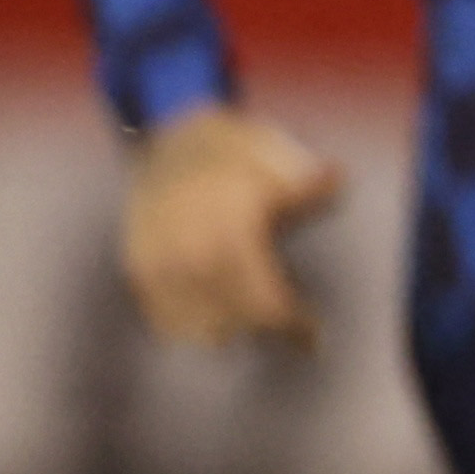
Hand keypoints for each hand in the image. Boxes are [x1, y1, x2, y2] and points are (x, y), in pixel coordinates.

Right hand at [122, 103, 343, 348]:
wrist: (165, 136)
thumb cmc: (231, 150)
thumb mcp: (273, 155)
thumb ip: (307, 180)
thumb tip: (335, 180)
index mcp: (229, 226)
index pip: (265, 302)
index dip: (292, 328)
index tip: (312, 336)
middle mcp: (190, 250)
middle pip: (236, 321)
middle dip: (267, 329)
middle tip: (288, 324)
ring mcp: (159, 262)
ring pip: (201, 329)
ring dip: (232, 329)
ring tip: (251, 317)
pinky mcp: (139, 268)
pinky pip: (167, 321)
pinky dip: (193, 326)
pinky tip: (215, 315)